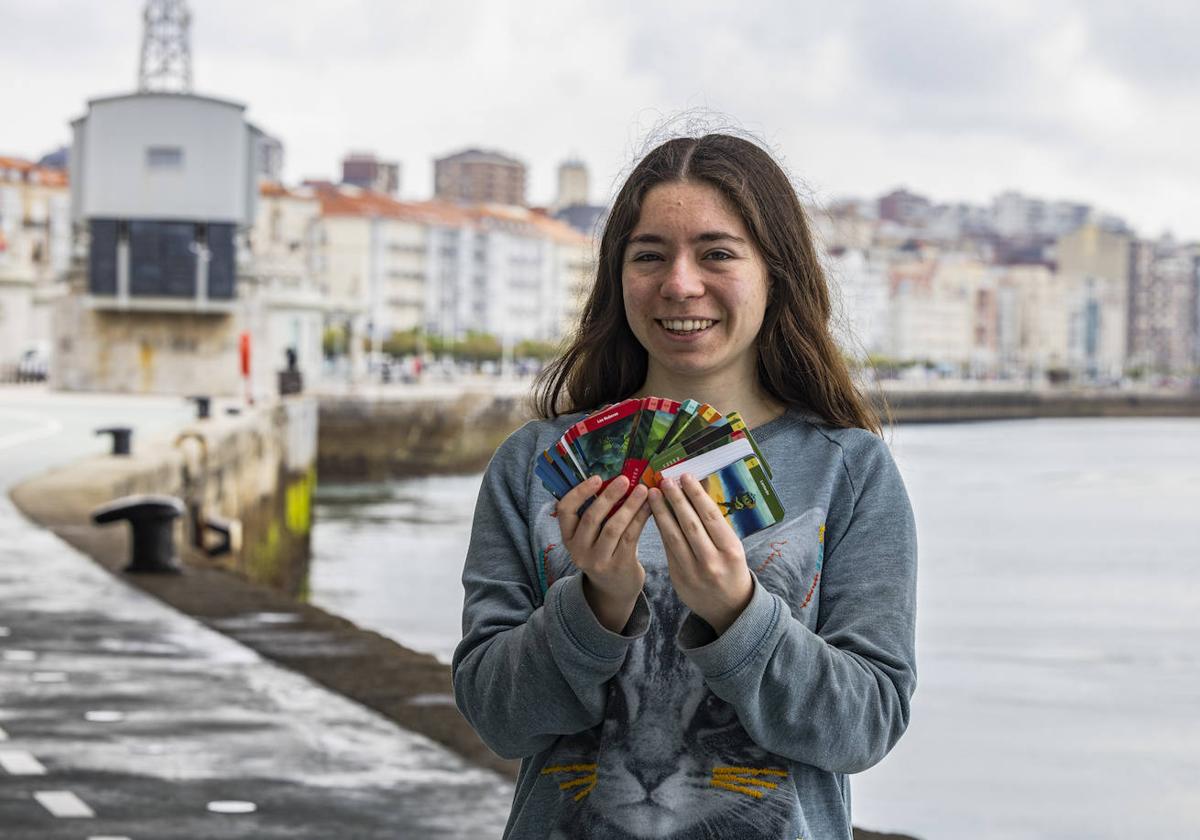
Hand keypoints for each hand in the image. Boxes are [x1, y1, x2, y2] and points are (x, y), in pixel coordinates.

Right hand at [557, 475, 651, 632]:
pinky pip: (630, 537)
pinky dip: (640, 519)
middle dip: (610, 495)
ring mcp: (598, 561)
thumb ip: (597, 514)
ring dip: (629, 505)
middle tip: (625, 479)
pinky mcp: (618, 566)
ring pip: (613, 527)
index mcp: (569, 537)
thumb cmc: (604, 552)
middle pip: (592, 518)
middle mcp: (579, 550)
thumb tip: (616, 479)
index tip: (597, 478)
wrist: (614, 589)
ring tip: (643, 489)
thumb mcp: (591, 537)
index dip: (579, 492)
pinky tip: (649, 507)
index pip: (565, 510)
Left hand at [648, 474, 752, 634]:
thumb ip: (715, 522)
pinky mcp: (678, 578)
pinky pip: (667, 549)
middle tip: (665, 480)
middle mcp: (712, 561)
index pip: (711, 517)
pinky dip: (661, 529)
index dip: (696, 495)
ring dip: (661, 512)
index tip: (686, 476)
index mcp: (731, 550)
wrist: (729, 608)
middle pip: (690, 524)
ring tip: (653, 493)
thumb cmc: (732, 569)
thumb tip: (700, 488)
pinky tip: (654, 514)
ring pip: (674, 536)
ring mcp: (693, 572)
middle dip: (676, 499)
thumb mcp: (732, 546)